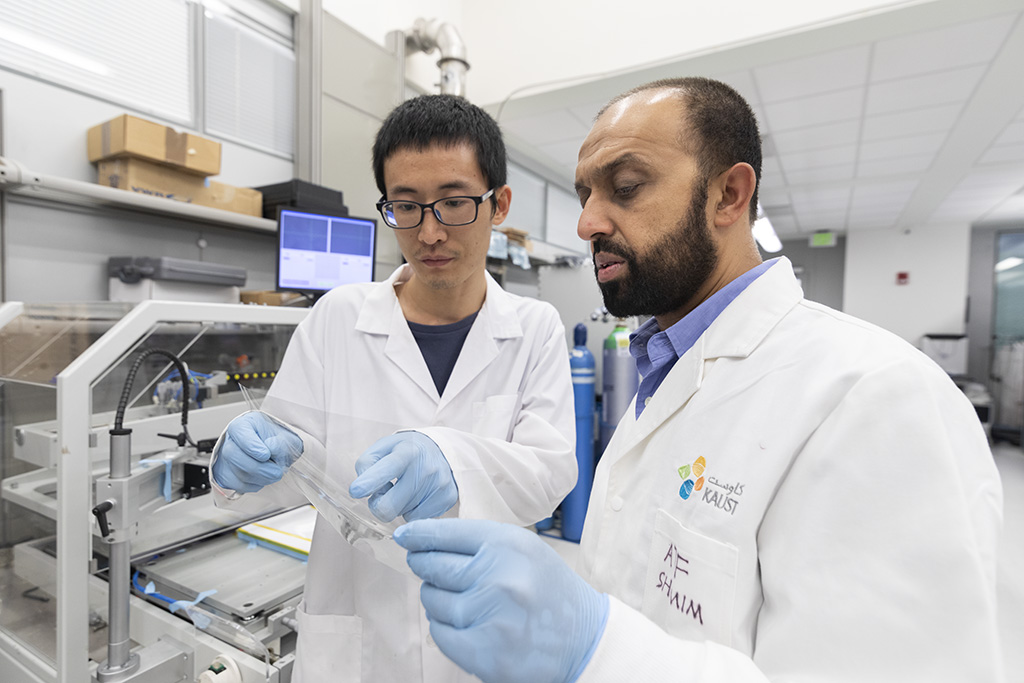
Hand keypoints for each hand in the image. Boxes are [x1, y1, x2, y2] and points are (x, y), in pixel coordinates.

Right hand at [212, 412, 302, 492]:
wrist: (275, 454)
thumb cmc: (277, 442)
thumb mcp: (286, 437)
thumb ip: (281, 441)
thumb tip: (271, 446)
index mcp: (243, 425)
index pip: (239, 431)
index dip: (251, 445)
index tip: (266, 455)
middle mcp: (230, 440)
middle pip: (233, 454)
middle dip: (257, 467)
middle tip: (276, 472)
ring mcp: (225, 459)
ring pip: (236, 472)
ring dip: (259, 478)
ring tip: (273, 474)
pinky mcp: (226, 476)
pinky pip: (236, 485)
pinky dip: (254, 485)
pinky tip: (263, 478)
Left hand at [349, 431, 457, 521]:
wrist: (443, 451)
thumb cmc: (406, 451)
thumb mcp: (383, 447)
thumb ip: (367, 464)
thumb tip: (362, 489)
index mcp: (407, 452)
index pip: (386, 469)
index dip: (369, 482)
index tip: (356, 490)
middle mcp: (426, 468)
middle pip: (389, 506)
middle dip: (379, 505)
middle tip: (383, 494)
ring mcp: (439, 484)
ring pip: (403, 515)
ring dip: (399, 506)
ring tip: (405, 490)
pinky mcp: (448, 498)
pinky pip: (418, 519)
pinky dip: (413, 510)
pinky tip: (417, 496)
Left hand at [394, 519, 608, 682]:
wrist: (585, 641)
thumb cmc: (550, 593)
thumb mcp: (524, 552)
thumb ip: (481, 544)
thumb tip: (424, 542)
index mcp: (508, 544)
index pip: (447, 533)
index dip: (420, 534)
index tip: (405, 536)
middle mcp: (498, 575)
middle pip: (433, 566)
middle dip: (424, 565)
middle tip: (425, 565)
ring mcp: (489, 615)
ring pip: (432, 600)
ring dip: (437, 600)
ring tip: (464, 602)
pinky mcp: (483, 651)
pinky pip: (440, 633)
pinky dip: (445, 628)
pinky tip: (466, 625)